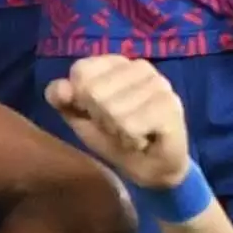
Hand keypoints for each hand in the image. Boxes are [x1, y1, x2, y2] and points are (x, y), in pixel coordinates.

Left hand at [47, 50, 201, 189]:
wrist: (152, 169)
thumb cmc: (116, 138)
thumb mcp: (81, 119)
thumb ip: (64, 100)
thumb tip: (60, 88)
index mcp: (116, 63)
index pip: (81, 70)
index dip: (80, 99)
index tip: (96, 113)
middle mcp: (141, 66)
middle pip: (94, 91)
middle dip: (101, 118)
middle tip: (118, 126)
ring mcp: (160, 84)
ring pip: (113, 110)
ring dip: (118, 131)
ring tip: (131, 133)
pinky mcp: (171, 106)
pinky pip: (131, 125)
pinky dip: (131, 139)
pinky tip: (144, 139)